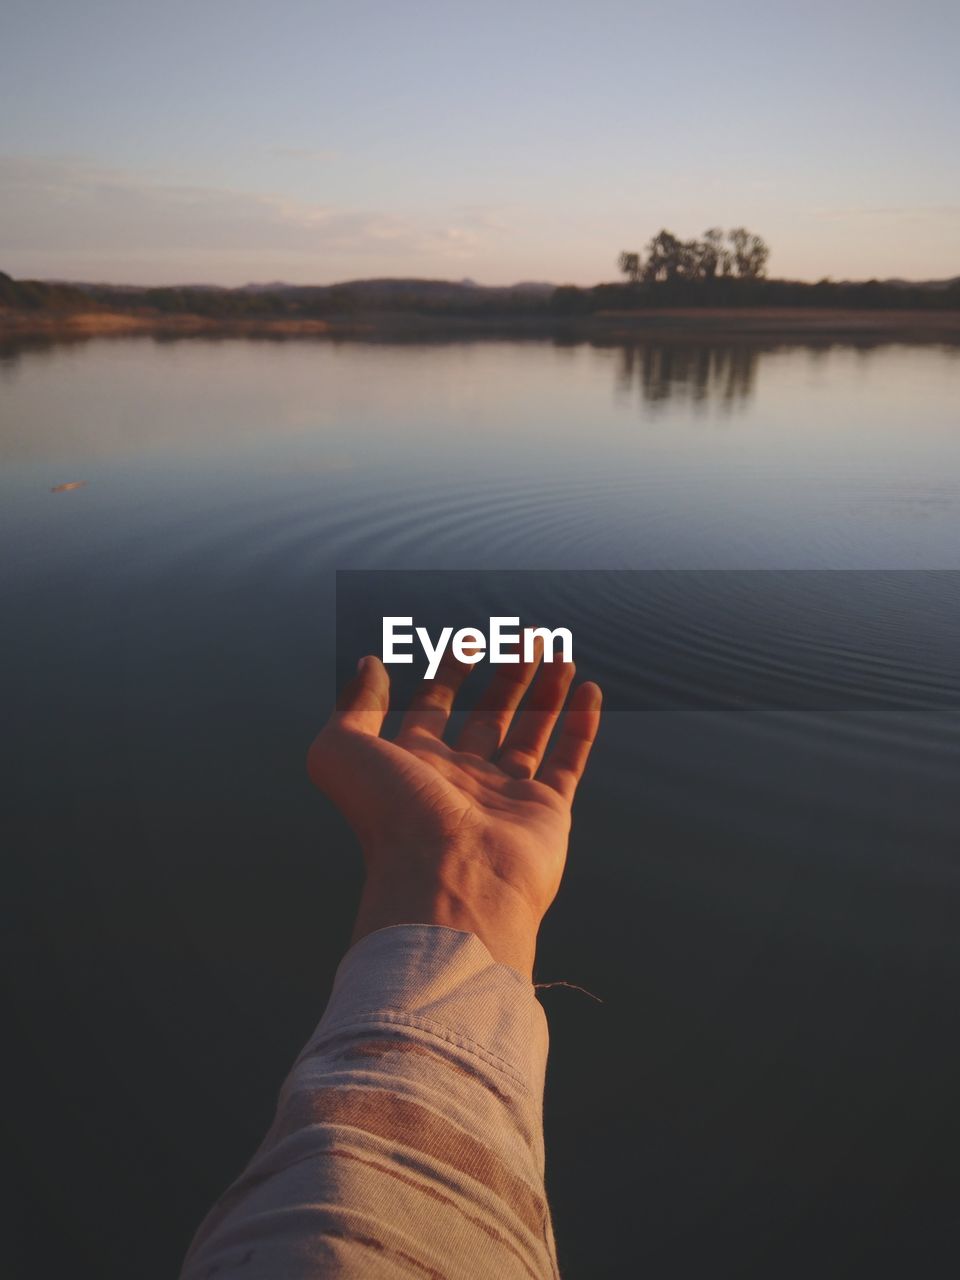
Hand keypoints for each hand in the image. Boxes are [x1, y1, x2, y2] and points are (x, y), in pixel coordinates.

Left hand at [307, 647, 601, 977]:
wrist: (448, 882)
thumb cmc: (391, 819)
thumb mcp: (343, 751)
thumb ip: (354, 704)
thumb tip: (368, 664)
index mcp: (415, 766)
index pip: (434, 706)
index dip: (449, 671)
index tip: (469, 639)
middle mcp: (461, 781)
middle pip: (489, 716)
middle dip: (508, 675)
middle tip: (527, 635)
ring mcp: (506, 798)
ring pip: (532, 733)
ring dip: (547, 691)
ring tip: (561, 652)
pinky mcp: (547, 813)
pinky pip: (569, 762)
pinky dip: (582, 726)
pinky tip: (591, 691)